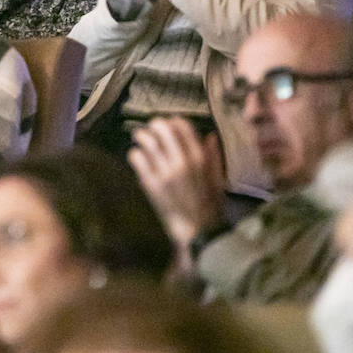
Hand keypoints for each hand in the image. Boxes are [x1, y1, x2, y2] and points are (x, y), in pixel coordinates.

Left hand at [128, 118, 226, 256]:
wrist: (196, 230)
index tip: (170, 125)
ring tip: (141, 139)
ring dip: (141, 136)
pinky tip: (139, 158)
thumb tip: (210, 135)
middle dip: (155, 125)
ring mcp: (164, 172)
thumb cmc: (209, 205)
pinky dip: (135, 154)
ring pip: (146, 140)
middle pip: (162, 128)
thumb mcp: (218, 179)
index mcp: (200, 159)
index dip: (173, 122)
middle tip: (152, 130)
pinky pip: (136, 158)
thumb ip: (214, 156)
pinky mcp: (150, 184)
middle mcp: (181, 162)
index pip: (182, 126)